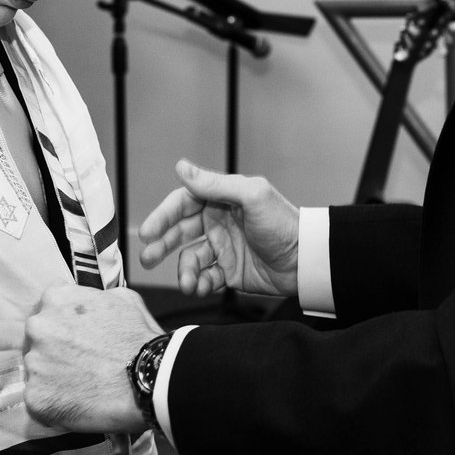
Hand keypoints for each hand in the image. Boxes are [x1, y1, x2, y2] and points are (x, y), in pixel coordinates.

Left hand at [22, 283, 160, 434]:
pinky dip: (55, 405)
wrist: (149, 379)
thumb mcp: (123, 298)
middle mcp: (38, 327)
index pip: (47, 310)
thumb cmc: (140, 339)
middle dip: (54, 352)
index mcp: (55, 298)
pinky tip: (79, 404)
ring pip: (37, 372)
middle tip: (80, 366)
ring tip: (83, 387)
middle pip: (37, 340)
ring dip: (54, 379)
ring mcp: (33, 363)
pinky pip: (39, 401)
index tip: (75, 341)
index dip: (62, 327)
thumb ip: (95, 297)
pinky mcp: (35, 397)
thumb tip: (91, 304)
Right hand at [137, 159, 299, 298]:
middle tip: (147, 258)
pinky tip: (200, 288)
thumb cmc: (284, 223)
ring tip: (187, 283)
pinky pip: (205, 277)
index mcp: (222, 200)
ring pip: (190, 258)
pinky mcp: (229, 271)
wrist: (307, 260)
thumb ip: (214, 184)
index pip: (182, 204)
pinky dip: (199, 283)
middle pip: (180, 232)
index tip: (147, 232)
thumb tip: (181, 167)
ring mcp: (223, 248)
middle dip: (161, 245)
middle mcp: (219, 222)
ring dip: (184, 271)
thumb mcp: (250, 196)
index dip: (162, 217)